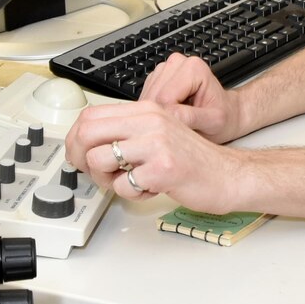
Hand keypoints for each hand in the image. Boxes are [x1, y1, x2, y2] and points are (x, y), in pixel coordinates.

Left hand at [64, 100, 246, 212]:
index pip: (91, 115)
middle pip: (87, 132)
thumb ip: (128, 132)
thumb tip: (86, 142)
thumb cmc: (193, 159)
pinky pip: (123, 185)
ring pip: (99, 159)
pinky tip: (149, 189)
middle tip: (96, 173)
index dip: (76, 138)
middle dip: (81, 158)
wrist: (228, 175)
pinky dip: (131, 194)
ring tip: (127, 182)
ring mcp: (157, 143)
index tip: (80, 155)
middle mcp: (150, 120)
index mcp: (146, 109)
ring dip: (106, 180)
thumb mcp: (158, 134)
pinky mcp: (163, 168)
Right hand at [138, 53, 245, 141]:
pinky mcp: (156, 79)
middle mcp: (177, 63)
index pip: (164, 98)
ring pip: (146, 98)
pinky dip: (154, 111)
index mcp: (193, 68)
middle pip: (153, 97)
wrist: (227, 113)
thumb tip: (169, 116)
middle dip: (162, 117)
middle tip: (180, 127)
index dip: (169, 119)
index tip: (182, 129)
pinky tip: (170, 115)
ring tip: (179, 120)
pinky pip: (145, 98)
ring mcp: (164, 69)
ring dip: (158, 115)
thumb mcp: (214, 122)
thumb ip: (191, 117)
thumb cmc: (223, 118)